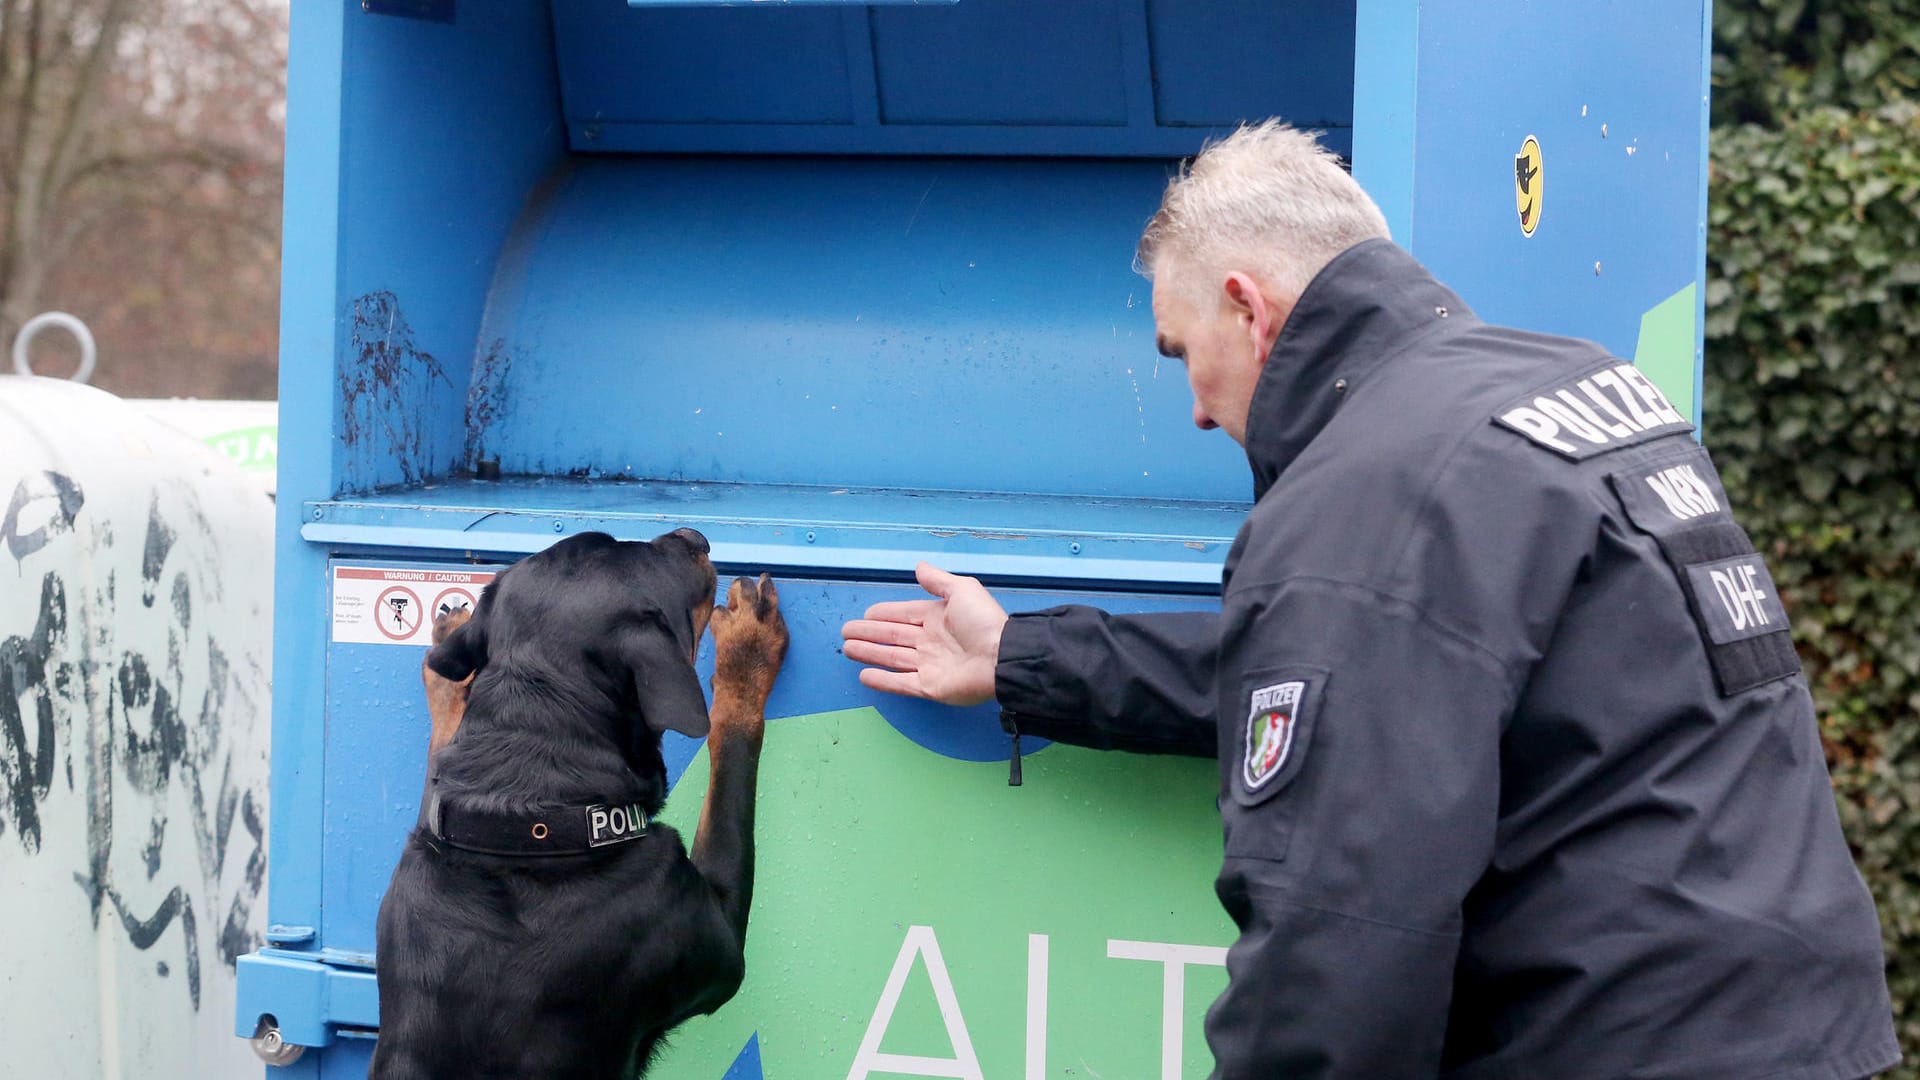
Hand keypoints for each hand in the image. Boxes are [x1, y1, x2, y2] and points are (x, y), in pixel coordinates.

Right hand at [841, 562, 1007, 705]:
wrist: (1001, 657)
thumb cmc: (983, 622)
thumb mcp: (962, 590)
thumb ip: (938, 580)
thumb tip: (919, 566)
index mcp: (937, 618)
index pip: (903, 615)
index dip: (884, 615)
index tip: (866, 615)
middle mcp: (930, 642)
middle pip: (892, 637)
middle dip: (868, 634)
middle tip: (846, 632)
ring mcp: (928, 666)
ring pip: (891, 658)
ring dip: (869, 653)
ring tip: (848, 649)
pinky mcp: (929, 688)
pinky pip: (900, 683)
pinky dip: (882, 680)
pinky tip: (864, 676)